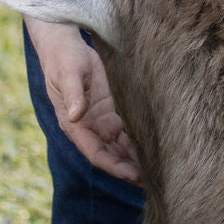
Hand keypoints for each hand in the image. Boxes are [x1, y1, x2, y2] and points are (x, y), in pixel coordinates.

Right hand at [31, 22, 141, 183]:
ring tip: (160, 168)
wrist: (65, 43)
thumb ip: (73, 95)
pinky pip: (125, 131)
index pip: (96, 153)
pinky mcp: (109, 109)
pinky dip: (137, 140)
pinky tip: (156, 146)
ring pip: (120, 146)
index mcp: (74, 124)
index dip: (114, 166)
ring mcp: (99, 119)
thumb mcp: (68, 74)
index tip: (132, 175)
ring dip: (135, 158)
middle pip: (111, 155)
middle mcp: (88, 127)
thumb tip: (75, 117)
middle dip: (129, 169)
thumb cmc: (63, 58)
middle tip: (153, 179)